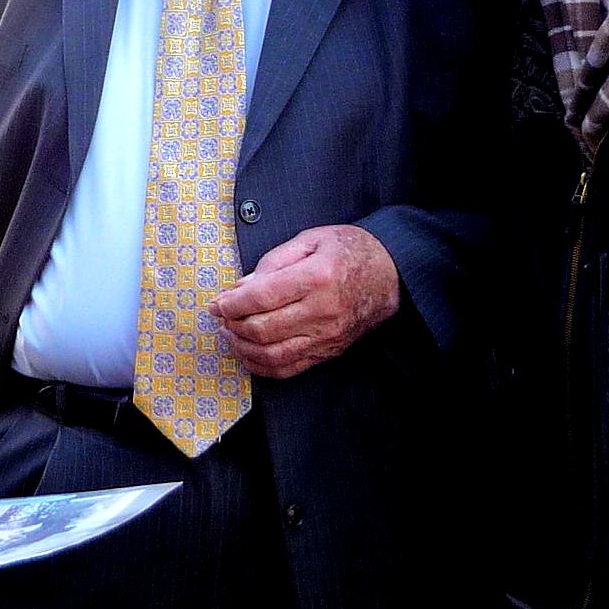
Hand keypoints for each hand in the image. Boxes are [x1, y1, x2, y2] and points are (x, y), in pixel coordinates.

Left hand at [208, 225, 399, 378]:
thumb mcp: (312, 239)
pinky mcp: (329, 351)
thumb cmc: (350, 250)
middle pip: (263, 329)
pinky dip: (261, 366)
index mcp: (317, 277)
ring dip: (242, 348)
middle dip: (233, 325)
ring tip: (230, 334)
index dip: (231, 303)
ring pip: (272, 355)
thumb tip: (240, 287)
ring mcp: (327, 336)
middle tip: (222, 316)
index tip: (217, 302)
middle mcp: (322, 311)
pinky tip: (248, 353)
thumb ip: (273, 262)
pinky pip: (289, 368)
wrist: (392, 274)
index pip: (261, 298)